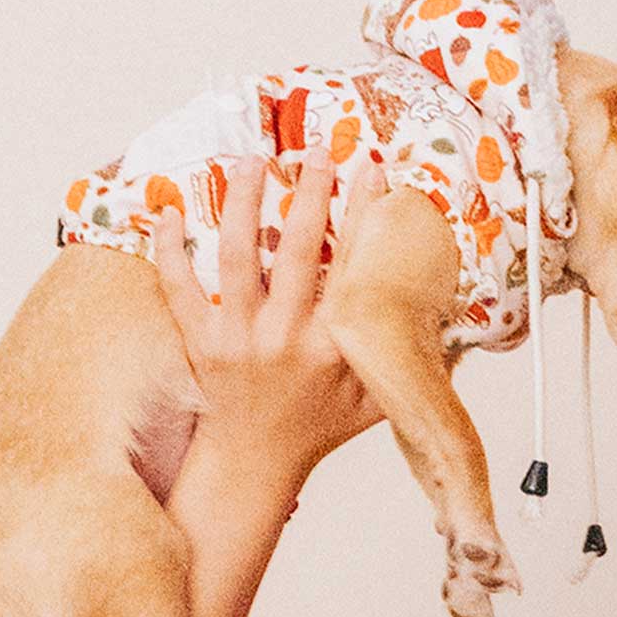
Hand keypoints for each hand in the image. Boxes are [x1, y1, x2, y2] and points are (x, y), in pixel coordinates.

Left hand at [154, 148, 385, 482]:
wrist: (255, 464)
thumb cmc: (315, 429)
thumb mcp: (375, 403)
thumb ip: (408, 366)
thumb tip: (447, 327)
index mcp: (334, 348)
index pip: (354, 268)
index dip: (366, 216)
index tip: (374, 173)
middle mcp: (287, 338)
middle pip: (297, 250)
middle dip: (310, 194)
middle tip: (317, 152)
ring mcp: (240, 339)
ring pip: (236, 257)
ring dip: (242, 202)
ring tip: (251, 161)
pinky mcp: (202, 342)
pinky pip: (179, 289)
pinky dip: (169, 250)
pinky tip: (168, 212)